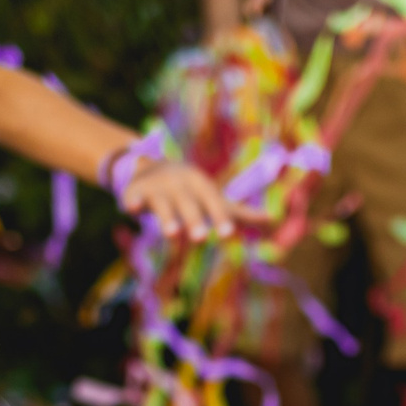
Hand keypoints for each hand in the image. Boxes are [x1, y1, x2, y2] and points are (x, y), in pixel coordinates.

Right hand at [120, 161, 261, 241]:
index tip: (227, 234)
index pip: (213, 202)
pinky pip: (132, 197)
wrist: (149, 167)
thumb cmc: (191, 191)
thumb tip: (274, 220)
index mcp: (201, 185)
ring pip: (162, 204)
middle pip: (189, 205)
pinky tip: (131, 209)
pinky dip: (132, 202)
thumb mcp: (214, 198)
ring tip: (172, 234)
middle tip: (201, 238)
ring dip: (167, 217)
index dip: (220, 217)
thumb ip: (240, 212)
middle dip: (194, 219)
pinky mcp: (135, 191)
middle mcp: (180, 184)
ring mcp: (157, 187)